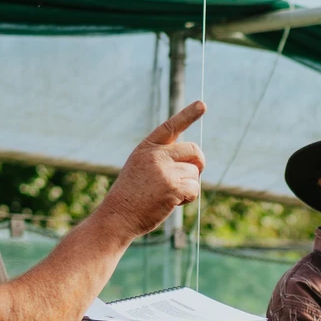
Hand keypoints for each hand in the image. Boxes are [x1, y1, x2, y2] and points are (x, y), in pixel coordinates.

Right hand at [93, 101, 204, 238]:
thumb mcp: (140, 167)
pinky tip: (173, 203)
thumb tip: (193, 159)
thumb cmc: (131, 195)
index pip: (171, 126)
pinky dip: (189, 198)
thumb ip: (162, 158)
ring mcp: (165, 170)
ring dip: (188, 186)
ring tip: (168, 195)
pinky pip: (195, 188)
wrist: (118, 216)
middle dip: (198, 164)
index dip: (188, 115)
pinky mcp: (173, 187)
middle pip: (194, 150)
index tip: (202, 104)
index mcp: (147, 147)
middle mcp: (156, 155)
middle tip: (186, 177)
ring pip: (195, 173)